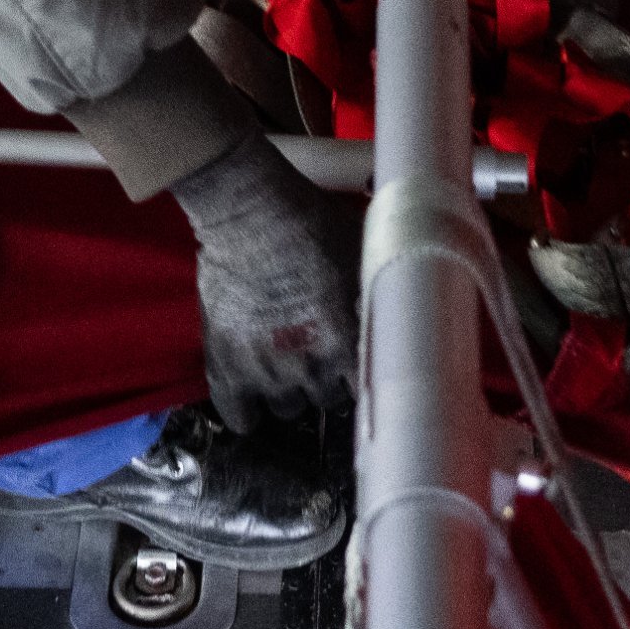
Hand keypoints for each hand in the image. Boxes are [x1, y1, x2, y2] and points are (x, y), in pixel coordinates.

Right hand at [173, 133, 357, 428]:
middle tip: (320, 351)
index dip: (367, 381)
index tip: (362, 372)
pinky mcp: (225, 367)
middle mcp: (311, 369)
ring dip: (291, 391)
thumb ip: (379, 297)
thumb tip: (404, 313)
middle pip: (329, 401)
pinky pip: (239, 418)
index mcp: (351, 342)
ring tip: (287, 362)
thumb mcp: (365, 256)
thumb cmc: (314, 222)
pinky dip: (248, 412)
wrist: (250, 210)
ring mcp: (265, 372)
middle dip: (328, 380)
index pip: (371, 394)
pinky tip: (253, 395)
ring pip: (288, 410)